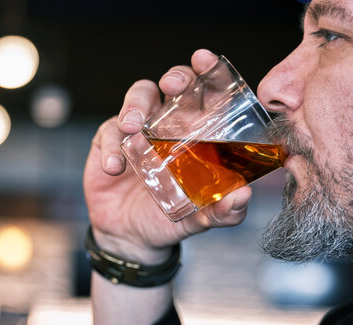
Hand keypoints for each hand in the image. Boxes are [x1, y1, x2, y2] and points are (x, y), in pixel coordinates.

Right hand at [83, 49, 251, 261]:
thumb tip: (243, 196)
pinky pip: (108, 133)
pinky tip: (114, 167)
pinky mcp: (110, 142)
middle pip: (174, 86)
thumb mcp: (202, 217)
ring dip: (135, 106)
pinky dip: (110, 147)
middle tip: (174, 85)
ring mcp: (139, 131)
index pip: (207, 96)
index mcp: (198, 135)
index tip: (205, 60)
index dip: (209, 74)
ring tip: (133, 128)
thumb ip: (225, 211)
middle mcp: (170, 125)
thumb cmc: (174, 217)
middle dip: (175, 77)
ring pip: (139, 97)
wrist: (134, 237)